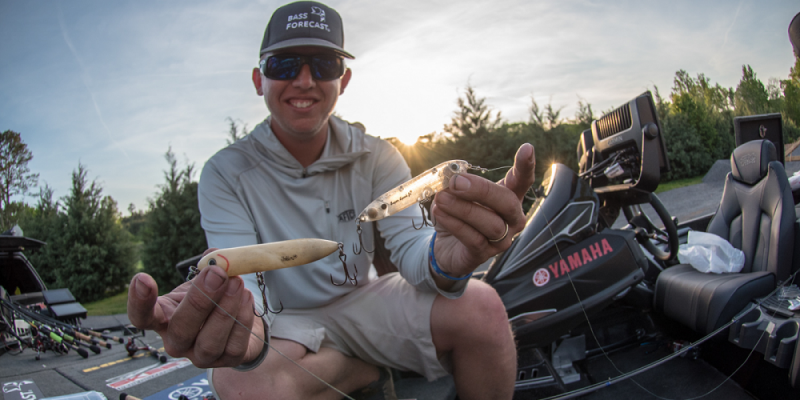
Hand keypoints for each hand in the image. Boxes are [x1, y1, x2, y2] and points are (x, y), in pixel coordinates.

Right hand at [126, 261, 263, 368]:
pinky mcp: (228, 360)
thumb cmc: (212, 298)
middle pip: (181, 329)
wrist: (238, 320)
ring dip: (225, 310)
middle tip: (217, 274)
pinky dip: (243, 319)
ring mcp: (201, 355)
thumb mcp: (203, 279)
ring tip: (237, 283)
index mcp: (164, 319)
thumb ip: (207, 265)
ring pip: (209, 342)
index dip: (139, 301)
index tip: (142, 278)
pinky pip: (234, 345)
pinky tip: (246, 297)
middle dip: (200, 300)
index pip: (141, 317)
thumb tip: (215, 255)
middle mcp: (178, 341)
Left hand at [429, 143, 535, 281]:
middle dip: (481, 190)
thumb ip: (458, 182)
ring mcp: (501, 238)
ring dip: (463, 208)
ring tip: (442, 198)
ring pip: (490, 223)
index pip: (522, 180)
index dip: (525, 166)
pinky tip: (440, 213)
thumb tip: (451, 176)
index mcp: (509, 197)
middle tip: (456, 182)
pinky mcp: (484, 254)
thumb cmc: (458, 215)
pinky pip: (473, 238)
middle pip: (507, 202)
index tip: (527, 148)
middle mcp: (512, 219)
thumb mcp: (457, 194)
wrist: (447, 247)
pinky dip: (454, 223)